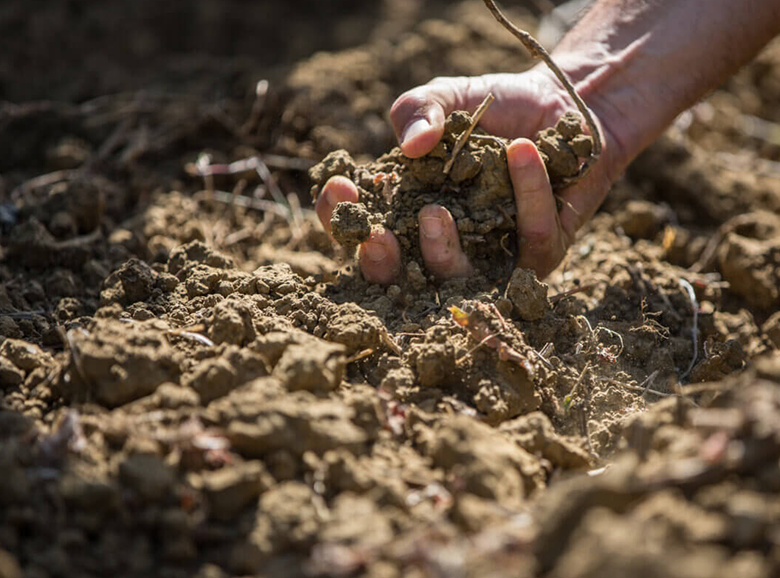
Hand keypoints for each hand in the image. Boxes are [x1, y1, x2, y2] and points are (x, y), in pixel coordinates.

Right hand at [315, 67, 621, 283]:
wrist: (567, 102)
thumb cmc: (497, 107)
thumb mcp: (448, 97)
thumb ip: (418, 109)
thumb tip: (413, 146)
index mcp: (407, 209)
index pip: (359, 229)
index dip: (340, 220)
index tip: (340, 191)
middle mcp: (443, 242)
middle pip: (397, 277)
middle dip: (381, 264)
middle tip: (378, 238)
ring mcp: (490, 254)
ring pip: (459, 278)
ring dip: (441, 253)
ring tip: (434, 213)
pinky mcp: (540, 251)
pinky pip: (531, 239)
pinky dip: (526, 194)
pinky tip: (522, 151)